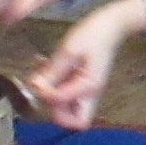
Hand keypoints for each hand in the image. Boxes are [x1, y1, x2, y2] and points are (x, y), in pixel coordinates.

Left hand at [20, 8, 128, 129]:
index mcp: (89, 87)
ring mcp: (86, 90)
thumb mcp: (69, 50)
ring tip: (41, 72)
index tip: (36, 81)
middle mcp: (89, 94)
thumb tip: (34, 87)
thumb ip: (52, 71)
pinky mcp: (81, 83)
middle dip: (53, 108)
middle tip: (42, 86)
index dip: (46, 96)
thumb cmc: (93, 34)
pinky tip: (45, 65)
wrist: (111, 24)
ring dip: (51, 95)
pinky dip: (54, 85)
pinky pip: (66, 93)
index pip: (63, 105)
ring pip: (67, 108)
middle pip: (72, 120)